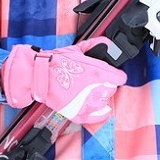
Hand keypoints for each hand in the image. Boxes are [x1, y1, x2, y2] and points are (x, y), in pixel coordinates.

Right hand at [1, 37, 126, 124]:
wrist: (40, 76)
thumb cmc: (56, 62)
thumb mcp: (77, 49)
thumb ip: (95, 45)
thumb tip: (107, 43)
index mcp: (96, 72)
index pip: (120, 78)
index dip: (117, 75)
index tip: (114, 75)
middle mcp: (94, 89)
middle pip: (112, 89)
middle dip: (107, 84)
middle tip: (98, 81)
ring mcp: (86, 103)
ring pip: (105, 102)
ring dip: (101, 97)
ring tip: (92, 92)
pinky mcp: (78, 113)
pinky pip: (97, 117)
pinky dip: (100, 113)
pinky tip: (99, 109)